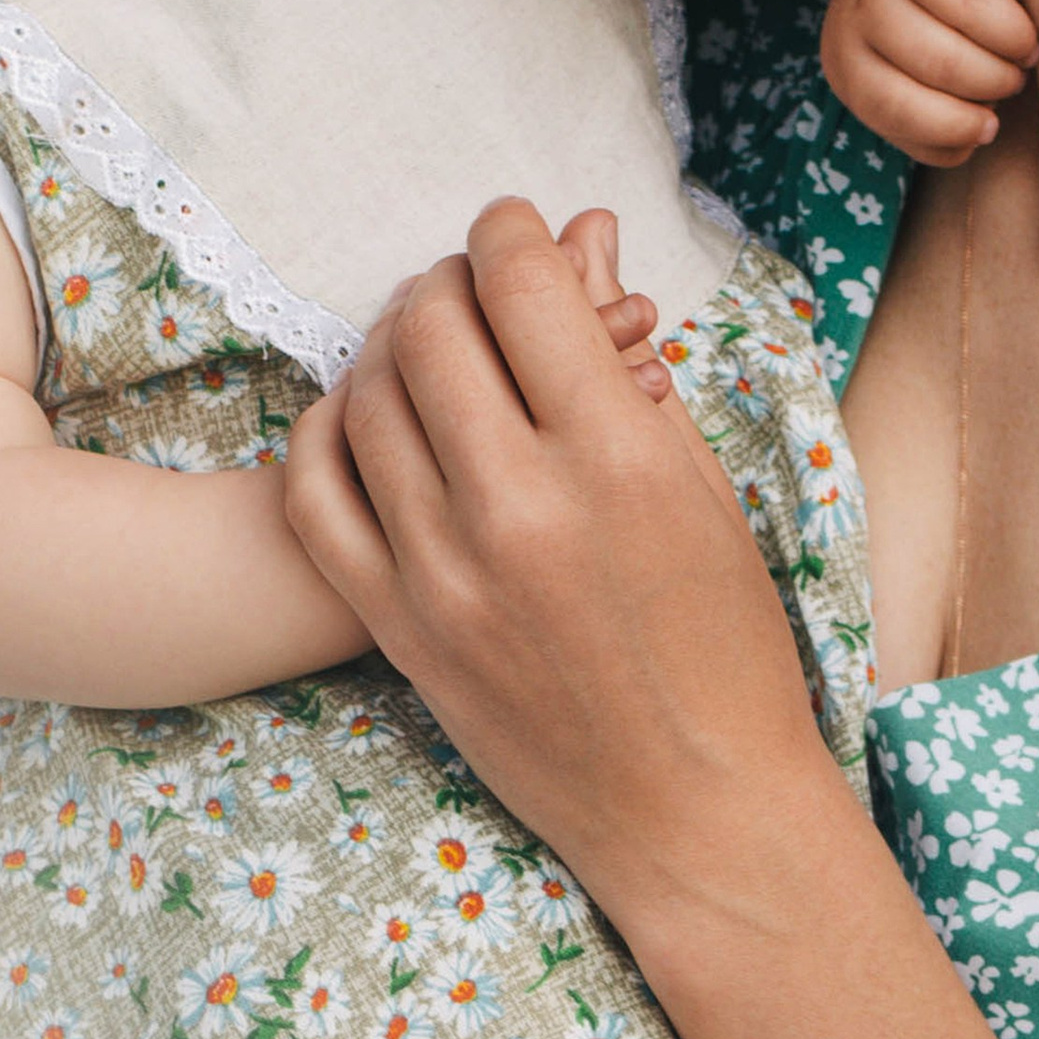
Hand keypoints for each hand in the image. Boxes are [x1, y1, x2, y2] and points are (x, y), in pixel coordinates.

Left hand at [285, 198, 825, 919]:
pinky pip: (313, 495)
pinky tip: (361, 417)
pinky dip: (326, 432)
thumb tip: (584, 231)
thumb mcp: (702, 484)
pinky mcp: (396, 627)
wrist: (695, 808)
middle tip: (474, 292)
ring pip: (366, 396)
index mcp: (617, 456)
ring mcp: (443, 571)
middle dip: (450, 281)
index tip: (517, 232)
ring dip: (390, 346)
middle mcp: (520, 505)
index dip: (512, 231)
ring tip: (427, 349)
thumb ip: (626, 355)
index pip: (522, 282)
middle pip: (431, 324)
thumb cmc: (725, 643)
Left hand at [821, 0, 1037, 167]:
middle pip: (942, 61)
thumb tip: (980, 134)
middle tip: (1015, 78)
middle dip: (996, 82)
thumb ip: (935, 126)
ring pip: (968, 9)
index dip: (956, 126)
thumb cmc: (916, 42)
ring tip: (1025, 49)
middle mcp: (860, 10)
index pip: (895, 108)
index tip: (990, 126)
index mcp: (847, 63)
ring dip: (1015, 40)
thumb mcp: (907, 88)